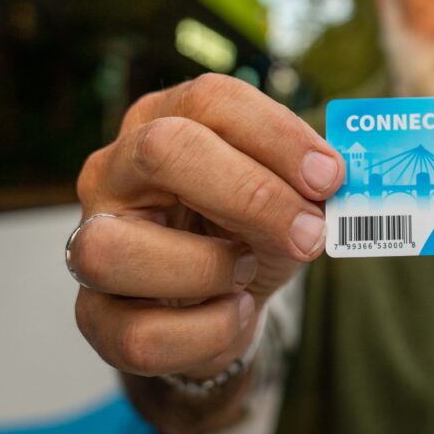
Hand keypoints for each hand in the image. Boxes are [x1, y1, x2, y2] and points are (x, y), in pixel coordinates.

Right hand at [71, 74, 343, 379]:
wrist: (220, 300)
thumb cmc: (250, 229)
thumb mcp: (287, 196)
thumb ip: (311, 184)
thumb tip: (345, 182)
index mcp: (163, 120)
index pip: (211, 100)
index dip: (277, 135)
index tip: (331, 177)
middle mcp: (114, 170)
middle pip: (163, 150)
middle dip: (252, 195)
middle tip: (310, 232)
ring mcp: (89, 241)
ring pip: (117, 250)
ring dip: (210, 268)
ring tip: (248, 273)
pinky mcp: (94, 316)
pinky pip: (140, 333)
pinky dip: (208, 331)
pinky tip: (234, 312)